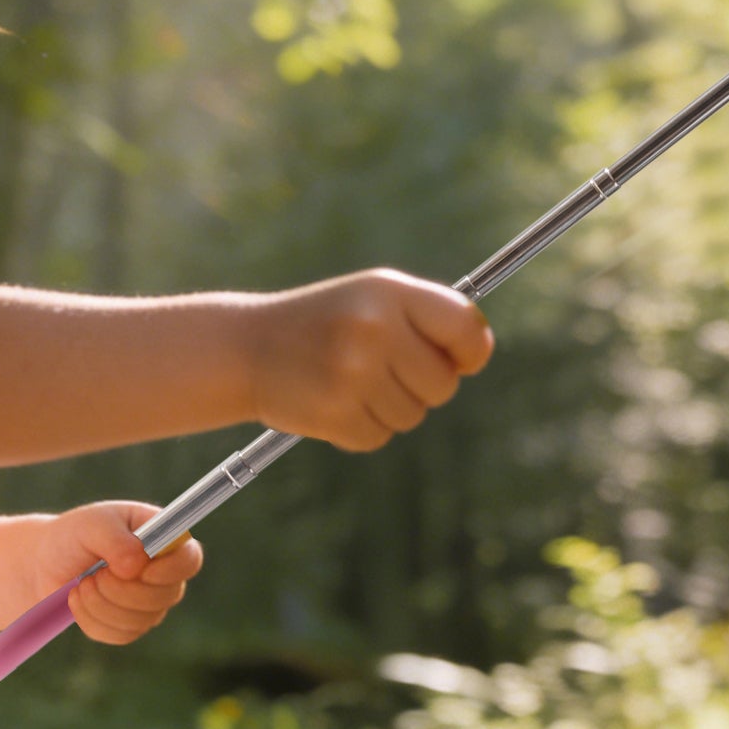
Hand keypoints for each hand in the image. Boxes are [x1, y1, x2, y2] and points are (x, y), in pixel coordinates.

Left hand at [28, 501, 203, 644]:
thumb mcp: (91, 526)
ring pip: (142, 619)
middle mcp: (163, 573)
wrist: (45, 563)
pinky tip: (78, 600)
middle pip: (168, 595)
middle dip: (124, 590)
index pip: (189, 559)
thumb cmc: (75, 536)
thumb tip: (138, 567)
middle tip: (95, 575)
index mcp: (163, 539)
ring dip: (103, 603)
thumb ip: (115, 540)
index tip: (141, 570)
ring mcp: (149, 603)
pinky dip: (93, 619)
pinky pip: (121, 634)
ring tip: (82, 584)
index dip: (172, 569)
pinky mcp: (129, 626)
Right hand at [247, 267, 493, 451]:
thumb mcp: (374, 299)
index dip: (472, 352)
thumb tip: (480, 354)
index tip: (463, 361)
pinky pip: (378, 437)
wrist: (248, 347)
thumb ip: (428, 318)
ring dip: (389, 408)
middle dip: (423, 386)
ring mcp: (352, 372)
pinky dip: (362, 428)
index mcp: (389, 292)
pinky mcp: (333, 413)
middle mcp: (374, 329)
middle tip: (384, 370)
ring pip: (413, 416)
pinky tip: (334, 401)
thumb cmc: (328, 321)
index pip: (465, 327)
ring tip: (351, 381)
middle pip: (443, 384)